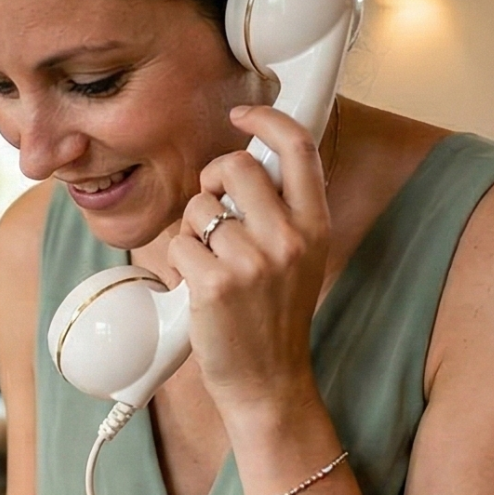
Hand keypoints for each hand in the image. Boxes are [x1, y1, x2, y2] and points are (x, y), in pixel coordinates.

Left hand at [166, 104, 330, 422]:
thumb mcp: (299, 258)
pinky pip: (178, 245)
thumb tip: (245, 165)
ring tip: (210, 263)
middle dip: (210, 180)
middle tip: (211, 207)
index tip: (243, 115)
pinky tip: (198, 287)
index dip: (266, 120)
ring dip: (192, 231)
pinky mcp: (214, 284)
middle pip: (233, 167)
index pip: (297, 147)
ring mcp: (252, 261)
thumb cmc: (275, 317)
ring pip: (198, 208)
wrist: (268, 380)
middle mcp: (288, 238)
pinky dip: (179, 262)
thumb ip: (282, 211)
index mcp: (315, 225)